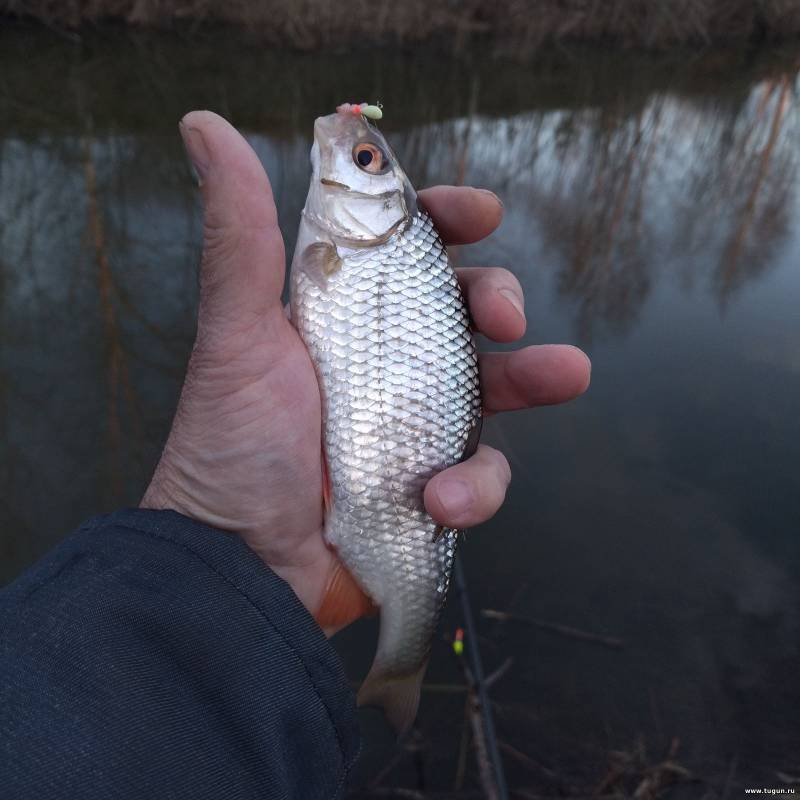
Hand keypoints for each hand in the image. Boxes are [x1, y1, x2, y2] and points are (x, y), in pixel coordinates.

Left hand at [141, 111, 590, 632]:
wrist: (240, 566)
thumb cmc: (232, 446)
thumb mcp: (237, 334)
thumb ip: (241, 235)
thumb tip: (204, 124)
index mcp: (343, 319)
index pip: (405, 253)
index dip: (447, 224)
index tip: (480, 213)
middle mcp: (384, 365)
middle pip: (465, 312)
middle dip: (498, 298)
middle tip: (506, 314)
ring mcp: (414, 427)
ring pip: (496, 389)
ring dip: (534, 380)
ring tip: (566, 374)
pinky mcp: (433, 487)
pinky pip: (481, 474)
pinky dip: (474, 485)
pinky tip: (439, 500)